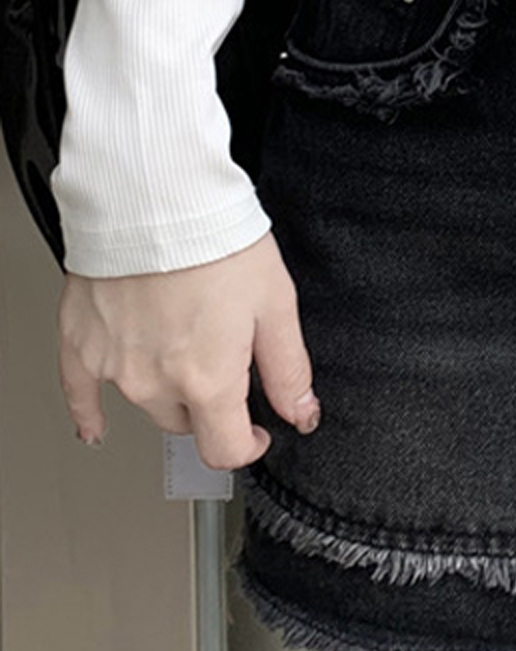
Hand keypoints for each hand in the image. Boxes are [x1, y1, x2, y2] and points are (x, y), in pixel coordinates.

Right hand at [57, 230, 318, 470]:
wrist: (156, 202)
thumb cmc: (217, 243)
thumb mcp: (276, 305)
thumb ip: (288, 369)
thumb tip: (302, 412)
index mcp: (207, 380)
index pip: (224, 448)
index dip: (248, 445)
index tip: (257, 433)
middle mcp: (156, 382)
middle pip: (186, 423)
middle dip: (210, 407)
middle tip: (223, 366)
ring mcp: (114, 366)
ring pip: (145, 403)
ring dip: (167, 391)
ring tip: (182, 348)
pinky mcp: (81, 344)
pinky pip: (79, 396)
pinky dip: (89, 414)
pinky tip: (96, 427)